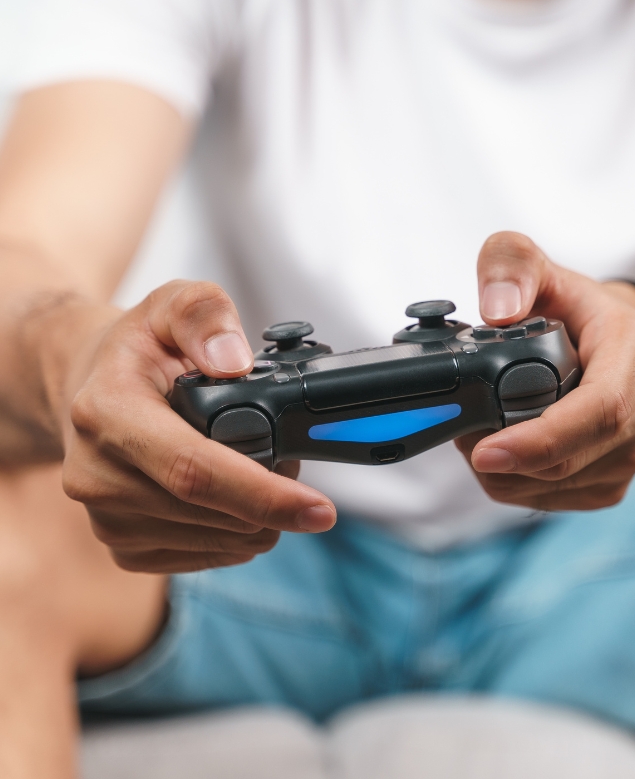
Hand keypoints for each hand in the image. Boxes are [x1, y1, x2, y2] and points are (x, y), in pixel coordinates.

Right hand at [59, 280, 335, 572]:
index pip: (193, 471)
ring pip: (220, 541)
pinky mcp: (124, 549)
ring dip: (259, 515)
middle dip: (275, 498)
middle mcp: (97, 476)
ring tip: (254, 466)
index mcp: (106, 413)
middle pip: (215, 514)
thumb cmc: (138, 350)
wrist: (88, 390)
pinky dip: (238, 532)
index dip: (264, 495)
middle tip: (289, 460)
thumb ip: (204, 315)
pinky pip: (207, 556)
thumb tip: (234, 362)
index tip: (319, 509)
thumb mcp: (170, 305)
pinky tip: (232, 495)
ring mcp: (107, 520)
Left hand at [455, 232, 634, 510]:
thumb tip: (497, 312)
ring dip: (507, 475)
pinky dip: (519, 487)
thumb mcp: (535, 263)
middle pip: (576, 458)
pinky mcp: (617, 478)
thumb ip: (511, 266)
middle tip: (461, 436)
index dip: (543, 439)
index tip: (486, 451)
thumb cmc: (570, 304)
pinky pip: (561, 500)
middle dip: (507, 459)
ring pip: (563, 485)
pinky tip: (502, 457)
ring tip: (477, 437)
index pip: (603, 409)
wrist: (609, 338)